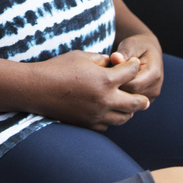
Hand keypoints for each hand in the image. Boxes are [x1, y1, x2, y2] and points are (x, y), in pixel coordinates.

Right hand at [31, 50, 148, 130]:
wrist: (37, 89)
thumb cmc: (58, 68)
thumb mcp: (82, 56)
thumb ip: (101, 59)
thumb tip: (113, 63)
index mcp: (105, 80)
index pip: (131, 73)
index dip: (134, 65)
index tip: (134, 64)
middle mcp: (105, 100)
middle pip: (136, 102)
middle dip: (142, 98)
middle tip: (144, 98)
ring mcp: (97, 115)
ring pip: (124, 118)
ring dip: (129, 111)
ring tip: (129, 107)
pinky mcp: (87, 124)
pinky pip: (107, 126)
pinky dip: (112, 120)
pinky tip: (109, 113)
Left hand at [109, 32, 163, 100]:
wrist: (147, 51)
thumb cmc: (137, 46)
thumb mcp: (130, 45)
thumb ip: (123, 52)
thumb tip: (115, 58)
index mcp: (154, 73)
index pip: (132, 85)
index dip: (117, 81)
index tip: (105, 73)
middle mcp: (156, 87)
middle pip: (131, 96)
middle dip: (116, 88)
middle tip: (103, 79)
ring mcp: (152, 96)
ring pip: (130, 103)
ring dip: (118, 94)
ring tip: (109, 82)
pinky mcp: (146, 100)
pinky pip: (131, 105)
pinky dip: (121, 97)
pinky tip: (114, 88)